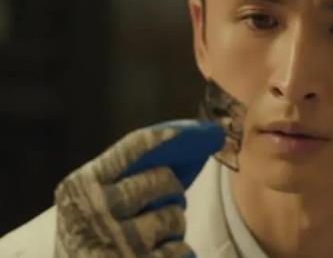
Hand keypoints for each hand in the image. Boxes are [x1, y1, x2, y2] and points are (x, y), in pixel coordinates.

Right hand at [53, 120, 224, 257]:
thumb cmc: (88, 238)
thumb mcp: (90, 202)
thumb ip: (126, 174)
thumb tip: (190, 142)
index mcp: (82, 185)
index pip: (136, 145)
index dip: (174, 134)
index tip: (207, 131)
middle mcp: (97, 210)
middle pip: (164, 180)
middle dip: (172, 190)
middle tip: (161, 204)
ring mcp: (118, 242)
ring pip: (174, 217)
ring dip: (173, 226)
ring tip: (151, 237)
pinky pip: (181, 251)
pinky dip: (177, 254)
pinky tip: (155, 257)